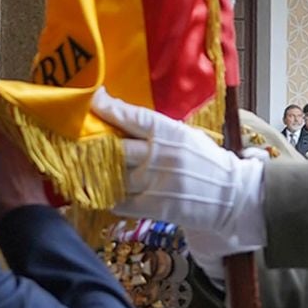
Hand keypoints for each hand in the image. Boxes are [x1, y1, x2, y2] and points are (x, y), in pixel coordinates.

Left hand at [91, 92, 265, 255]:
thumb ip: (156, 130)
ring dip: (94, 173)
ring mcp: (157, 182)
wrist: (232, 195)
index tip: (92, 101)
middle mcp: (161, 155)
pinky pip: (120, 201)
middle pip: (114, 148)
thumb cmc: (206, 162)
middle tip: (75, 140)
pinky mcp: (157, 206)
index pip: (131, 117)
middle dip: (92, 144)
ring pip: (113, 176)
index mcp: (169, 132)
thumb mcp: (185, 136)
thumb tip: (120, 118)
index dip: (107, 108)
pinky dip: (107, 196)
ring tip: (79, 167)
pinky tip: (100, 191)